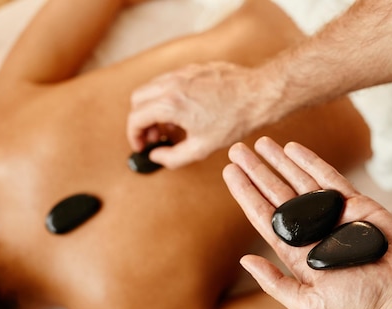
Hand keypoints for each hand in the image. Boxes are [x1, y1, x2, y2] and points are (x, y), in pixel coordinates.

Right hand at [127, 62, 272, 168]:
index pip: (135, 118)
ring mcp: (181, 73)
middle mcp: (171, 84)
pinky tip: (182, 112)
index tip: (142, 146)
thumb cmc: (234, 120)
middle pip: (137, 100)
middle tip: (153, 137)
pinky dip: (165, 96)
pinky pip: (168, 80)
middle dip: (140, 120)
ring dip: (152, 107)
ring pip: (151, 87)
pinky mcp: (192, 68)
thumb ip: (172, 157)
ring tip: (169, 126)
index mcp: (170, 104)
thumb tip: (156, 156)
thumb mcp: (201, 149)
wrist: (257, 95)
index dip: (134, 136)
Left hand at [222, 137, 391, 308]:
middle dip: (256, 171)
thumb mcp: (308, 304)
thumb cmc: (356, 302)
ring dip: (278, 161)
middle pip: (276, 192)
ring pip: (298, 180)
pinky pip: (328, 176)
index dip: (246, 193)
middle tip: (236, 150)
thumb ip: (275, 283)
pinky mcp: (355, 203)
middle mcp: (310, 228)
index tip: (230, 172)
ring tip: (259, 143)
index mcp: (294, 250)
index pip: (263, 215)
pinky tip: (291, 149)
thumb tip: (244, 260)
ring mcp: (331, 213)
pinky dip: (310, 161)